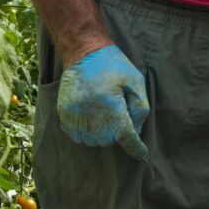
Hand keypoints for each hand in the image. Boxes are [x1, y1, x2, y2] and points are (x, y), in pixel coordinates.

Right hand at [56, 44, 149, 158]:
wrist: (84, 52)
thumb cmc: (113, 66)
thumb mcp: (136, 81)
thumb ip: (140, 108)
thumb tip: (135, 131)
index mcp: (114, 110)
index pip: (128, 140)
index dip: (137, 150)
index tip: (143, 156)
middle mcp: (94, 118)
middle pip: (109, 142)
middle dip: (116, 133)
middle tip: (115, 111)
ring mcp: (76, 117)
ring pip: (92, 141)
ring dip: (99, 133)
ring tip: (101, 113)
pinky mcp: (64, 115)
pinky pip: (76, 136)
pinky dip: (84, 131)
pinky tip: (89, 116)